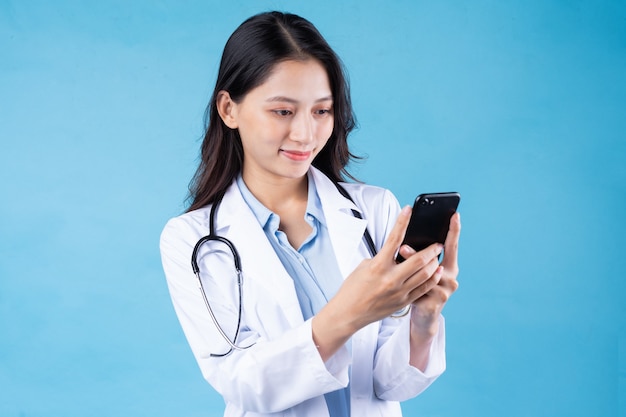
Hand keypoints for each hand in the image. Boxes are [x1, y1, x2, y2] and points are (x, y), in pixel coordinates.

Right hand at [312, 206, 444, 359]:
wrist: (349, 313)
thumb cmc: (353, 288)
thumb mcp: (364, 266)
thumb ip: (383, 257)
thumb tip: (398, 250)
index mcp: (378, 266)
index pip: (393, 239)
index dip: (402, 222)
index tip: (408, 209)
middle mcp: (390, 279)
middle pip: (419, 260)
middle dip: (431, 249)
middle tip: (437, 242)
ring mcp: (399, 292)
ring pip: (425, 275)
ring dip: (434, 263)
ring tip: (437, 255)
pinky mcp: (403, 302)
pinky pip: (423, 288)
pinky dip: (432, 278)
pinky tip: (436, 271)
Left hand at [402, 212, 460, 339]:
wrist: (424, 317)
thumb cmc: (421, 288)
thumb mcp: (423, 271)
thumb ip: (419, 258)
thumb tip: (406, 242)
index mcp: (450, 267)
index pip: (452, 245)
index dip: (454, 230)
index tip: (455, 215)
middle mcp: (451, 278)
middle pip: (435, 258)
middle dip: (420, 250)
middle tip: (405, 244)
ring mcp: (444, 291)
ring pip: (425, 273)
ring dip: (410, 262)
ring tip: (400, 252)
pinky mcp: (434, 303)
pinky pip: (417, 289)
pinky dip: (405, 283)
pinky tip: (396, 281)